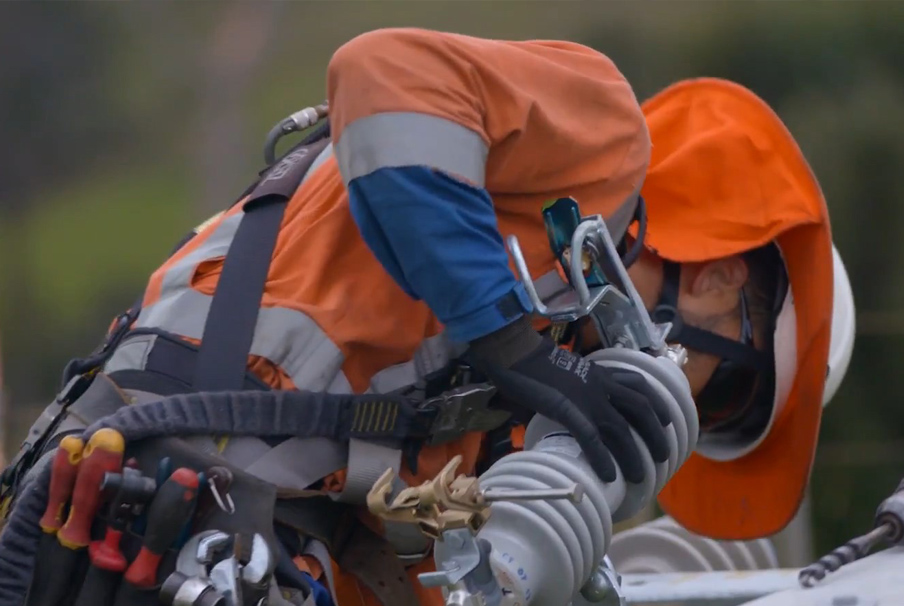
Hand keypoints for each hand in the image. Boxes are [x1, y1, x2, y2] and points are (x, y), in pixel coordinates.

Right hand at [466, 316, 670, 483]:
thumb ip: (570, 388)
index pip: (638, 384)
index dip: (657, 403)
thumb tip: (564, 406)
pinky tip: (608, 476)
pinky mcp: (567, 410)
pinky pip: (591, 438)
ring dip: (634, 454)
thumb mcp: (561, 371)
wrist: (514, 350)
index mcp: (598, 373)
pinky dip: (602, 458)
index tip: (665, 421)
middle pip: (640, 408)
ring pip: (621, 429)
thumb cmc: (530, 360)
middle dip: (655, 434)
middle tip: (662, 455)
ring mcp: (585, 398)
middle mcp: (599, 385)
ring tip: (639, 475)